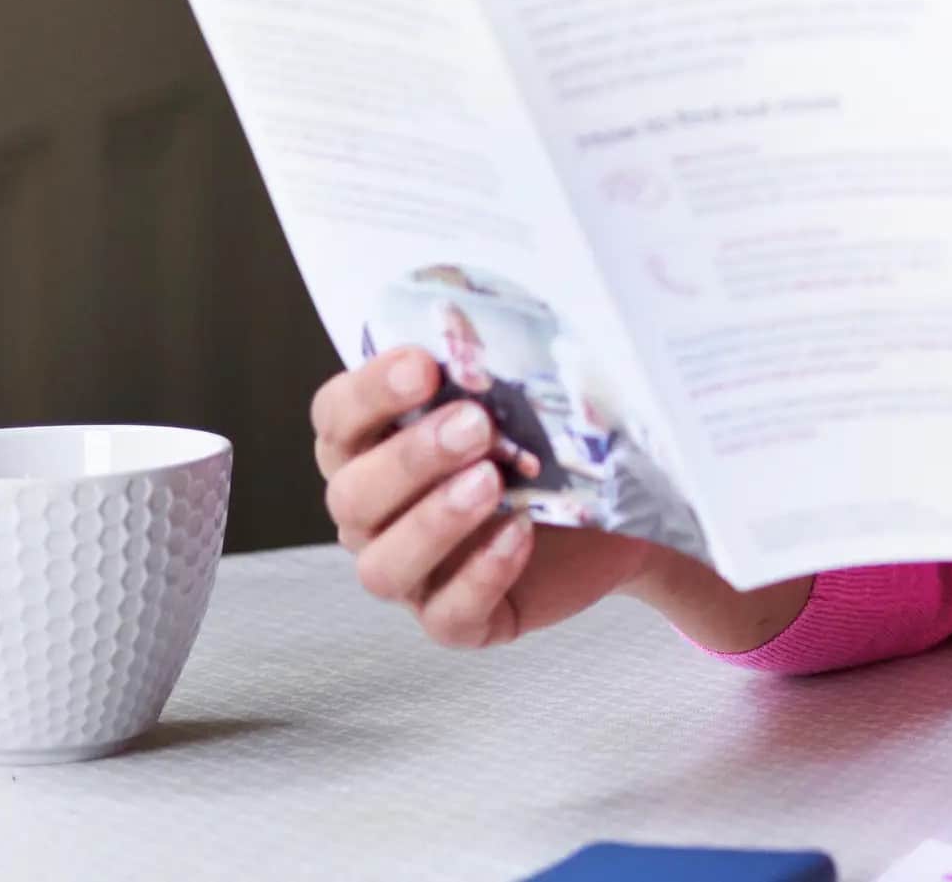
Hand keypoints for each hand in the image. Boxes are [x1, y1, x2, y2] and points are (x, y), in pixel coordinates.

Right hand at [309, 348, 667, 647]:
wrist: (614, 519)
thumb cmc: (549, 450)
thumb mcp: (525, 404)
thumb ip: (494, 374)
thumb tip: (499, 332)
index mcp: (373, 449)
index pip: (336, 418)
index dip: (368, 393)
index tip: (422, 364)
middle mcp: (376, 516)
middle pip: (353, 494)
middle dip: (411, 457)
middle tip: (475, 424)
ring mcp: (412, 574)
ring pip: (384, 565)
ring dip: (433, 522)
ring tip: (491, 484)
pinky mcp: (459, 620)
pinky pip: (447, 614)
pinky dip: (481, 575)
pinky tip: (520, 535)